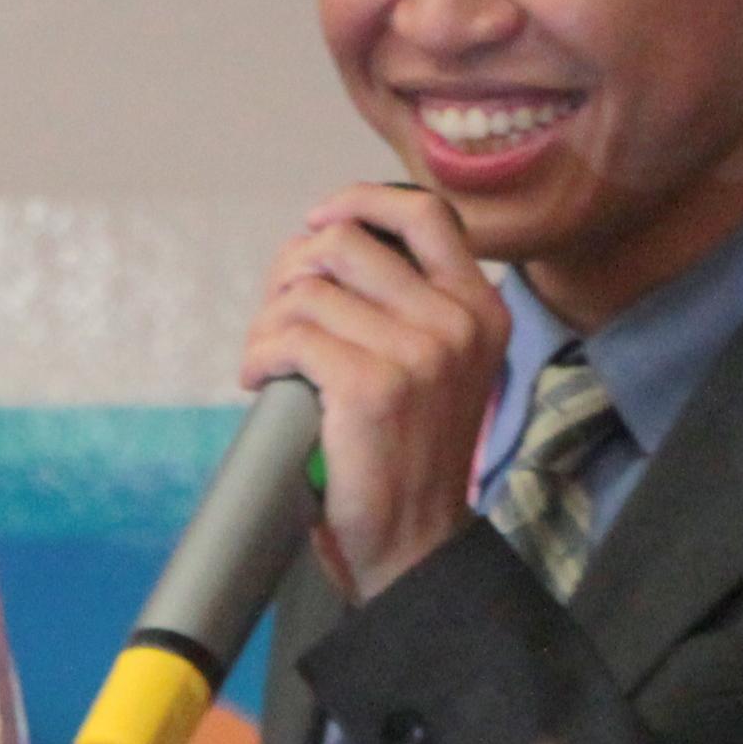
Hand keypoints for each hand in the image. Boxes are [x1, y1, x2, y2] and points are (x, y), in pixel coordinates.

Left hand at [242, 187, 509, 599]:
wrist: (417, 541)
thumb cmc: (412, 452)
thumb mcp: (442, 364)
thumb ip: (411, 302)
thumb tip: (329, 239)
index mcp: (482, 309)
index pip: (425, 213)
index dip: (360, 202)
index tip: (319, 223)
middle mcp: (459, 323)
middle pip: (347, 241)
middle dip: (293, 268)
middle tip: (281, 312)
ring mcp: (419, 354)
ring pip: (307, 290)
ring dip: (269, 321)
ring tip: (271, 357)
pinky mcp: (371, 387)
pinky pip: (289, 336)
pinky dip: (260, 355)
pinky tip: (263, 379)